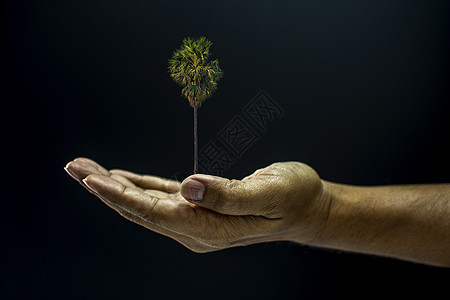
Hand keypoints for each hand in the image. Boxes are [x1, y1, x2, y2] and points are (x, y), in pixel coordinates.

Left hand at [64, 158, 328, 251]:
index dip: (120, 196)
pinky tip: (121, 178)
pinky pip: (161, 197)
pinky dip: (138, 186)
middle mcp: (195, 228)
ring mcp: (195, 220)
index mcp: (209, 228)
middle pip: (140, 209)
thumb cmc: (293, 197)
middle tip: (74, 167)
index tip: (91, 178)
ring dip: (116, 186)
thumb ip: (228, 195)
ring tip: (86, 169)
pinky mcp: (199, 207)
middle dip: (105, 188)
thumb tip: (188, 186)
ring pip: (146, 202)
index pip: (155, 212)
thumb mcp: (268, 192)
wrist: (306, 208)